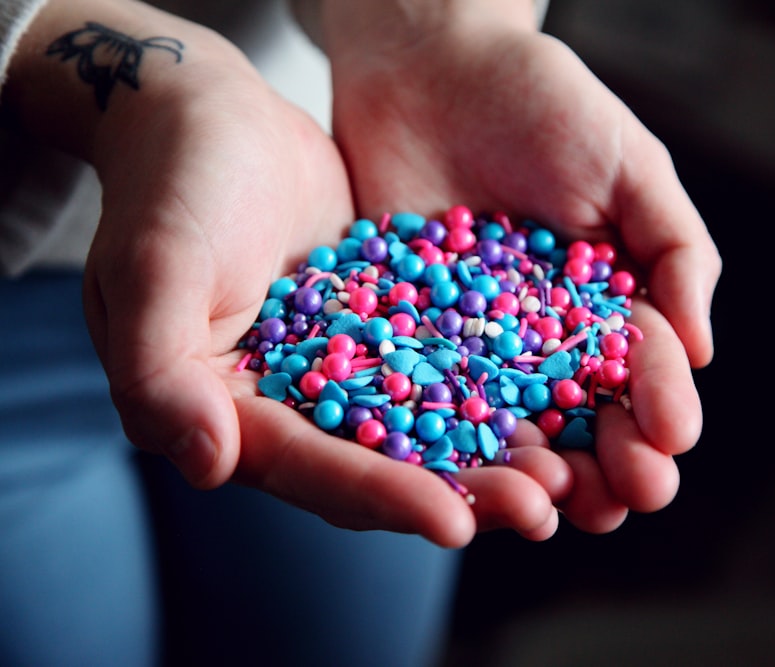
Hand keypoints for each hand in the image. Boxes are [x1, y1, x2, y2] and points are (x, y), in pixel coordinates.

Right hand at [0, 4, 567, 546]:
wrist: (209, 118)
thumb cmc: (168, 185)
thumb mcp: (152, 267)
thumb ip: (159, 369)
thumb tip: (207, 464)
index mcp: (231, 415)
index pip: (314, 470)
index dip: (384, 498)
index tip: (455, 522)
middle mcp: (294, 409)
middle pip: (383, 469)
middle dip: (461, 494)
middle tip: (540, 509)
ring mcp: (345, 373)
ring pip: (426, 431)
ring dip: (494, 457)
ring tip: (565, 475)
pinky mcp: (386, 330)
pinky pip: (446, 368)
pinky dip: (497, 390)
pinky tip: (557, 399)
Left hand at [324, 3, 720, 531]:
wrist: (429, 61)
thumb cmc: (542, 101)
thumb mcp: (630, 164)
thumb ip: (675, 249)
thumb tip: (700, 349)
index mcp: (608, 305)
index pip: (644, 374)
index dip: (661, 411)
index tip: (671, 440)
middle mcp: (547, 339)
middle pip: (585, 419)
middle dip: (610, 464)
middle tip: (624, 498)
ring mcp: (477, 344)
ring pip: (512, 426)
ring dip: (535, 473)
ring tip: (552, 504)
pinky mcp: (409, 337)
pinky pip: (429, 397)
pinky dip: (448, 440)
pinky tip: (462, 471)